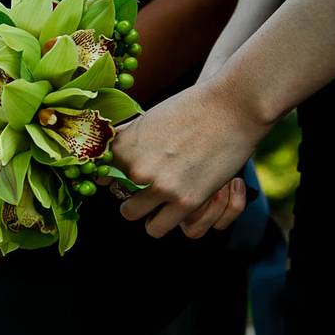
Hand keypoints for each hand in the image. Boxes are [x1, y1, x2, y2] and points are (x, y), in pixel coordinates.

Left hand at [111, 79, 269, 237]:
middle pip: (116, 197)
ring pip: (132, 215)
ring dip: (143, 210)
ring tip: (157, 201)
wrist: (234, 105)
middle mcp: (136, 170)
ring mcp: (159, 188)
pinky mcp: (185, 202)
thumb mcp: (147, 118)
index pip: (100, 175)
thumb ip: (125, 138)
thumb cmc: (191, 107)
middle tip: (147, 188)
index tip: (124, 175)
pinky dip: (163, 220)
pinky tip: (173, 207)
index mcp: (123, 148)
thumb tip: (103, 149)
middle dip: (129, 195)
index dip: (112, 177)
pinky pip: (157, 228)